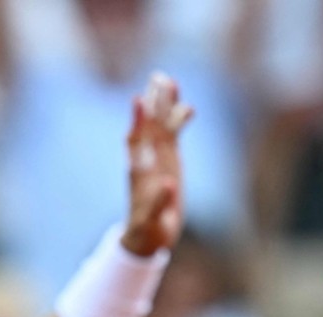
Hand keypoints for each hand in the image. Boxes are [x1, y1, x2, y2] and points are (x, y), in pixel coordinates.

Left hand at [120, 72, 192, 255]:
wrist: (150, 232)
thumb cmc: (148, 229)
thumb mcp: (152, 220)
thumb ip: (158, 203)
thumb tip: (168, 185)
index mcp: (139, 172)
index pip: (135, 141)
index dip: (137, 121)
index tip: (138, 101)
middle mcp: (146, 159)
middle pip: (149, 125)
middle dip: (154, 103)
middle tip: (158, 77)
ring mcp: (158, 157)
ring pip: (161, 125)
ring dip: (165, 105)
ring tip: (171, 81)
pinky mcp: (169, 159)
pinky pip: (173, 135)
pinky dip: (178, 121)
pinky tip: (187, 107)